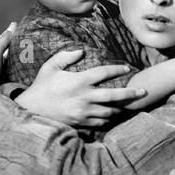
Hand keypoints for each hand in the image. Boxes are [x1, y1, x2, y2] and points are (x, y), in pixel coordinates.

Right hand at [16, 49, 146, 127]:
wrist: (31, 111)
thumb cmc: (41, 87)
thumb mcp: (50, 67)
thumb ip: (66, 57)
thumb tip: (81, 50)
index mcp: (79, 81)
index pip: (104, 73)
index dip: (118, 70)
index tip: (127, 69)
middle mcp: (85, 97)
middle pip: (114, 95)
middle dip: (131, 94)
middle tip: (144, 92)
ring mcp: (84, 112)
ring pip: (110, 111)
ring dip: (119, 108)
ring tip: (126, 105)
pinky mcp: (81, 123)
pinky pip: (100, 122)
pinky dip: (107, 119)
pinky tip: (110, 115)